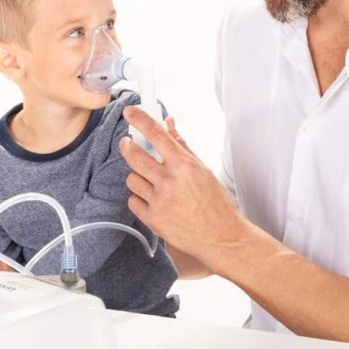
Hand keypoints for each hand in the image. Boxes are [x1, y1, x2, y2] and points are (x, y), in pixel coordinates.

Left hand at [119, 108, 245, 270]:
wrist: (220, 236)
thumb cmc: (215, 203)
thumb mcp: (203, 169)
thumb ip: (182, 145)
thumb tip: (169, 123)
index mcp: (184, 166)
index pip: (156, 134)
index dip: (140, 119)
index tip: (130, 112)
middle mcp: (170, 181)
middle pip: (134, 155)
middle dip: (128, 146)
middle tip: (128, 144)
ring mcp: (159, 201)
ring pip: (131, 179)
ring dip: (138, 176)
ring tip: (151, 181)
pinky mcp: (152, 219)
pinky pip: (133, 201)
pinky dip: (140, 198)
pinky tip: (153, 200)